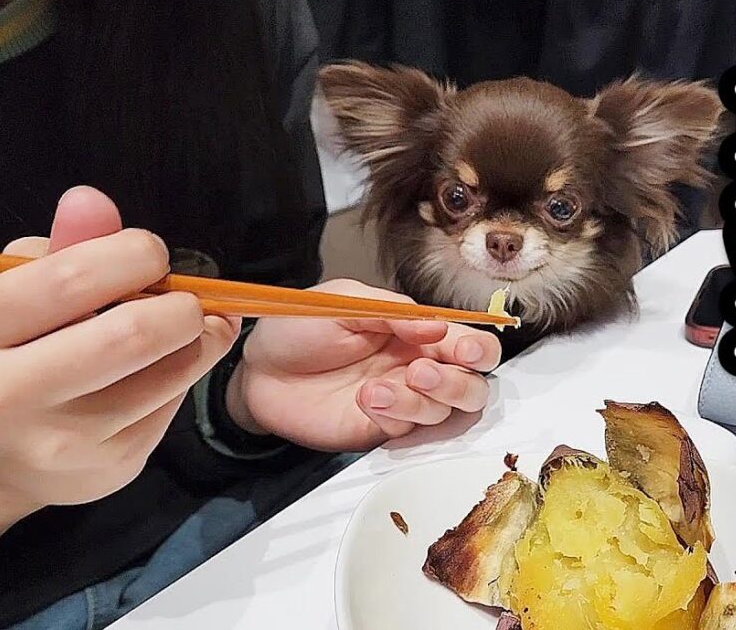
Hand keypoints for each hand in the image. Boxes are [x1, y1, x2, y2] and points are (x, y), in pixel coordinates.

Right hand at [0, 186, 239, 509]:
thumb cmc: (3, 350)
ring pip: (165, 373)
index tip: (149, 253)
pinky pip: (170, 404)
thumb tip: (92, 200)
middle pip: (128, 335)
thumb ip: (58, 244)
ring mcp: (54, 444)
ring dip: (198, 337)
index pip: (68, 278)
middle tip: (186, 293)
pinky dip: (186, 371)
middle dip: (179, 302)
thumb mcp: (12, 289)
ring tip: (193, 321)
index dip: (131, 255)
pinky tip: (175, 360)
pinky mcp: (103, 469)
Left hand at [227, 279, 501, 451]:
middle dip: (457, 383)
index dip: (477, 348)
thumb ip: (392, 312)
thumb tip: (436, 328)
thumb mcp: (343, 302)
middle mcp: (418, 367)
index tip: (462, 350)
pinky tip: (367, 401)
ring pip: (445, 414)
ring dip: (420, 402)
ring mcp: (402, 402)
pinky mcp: (381, 430)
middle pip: (473, 386)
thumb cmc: (298, 329)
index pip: (470, 343)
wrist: (258, 370)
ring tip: (376, 388)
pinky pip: (409, 432)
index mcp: (416, 332)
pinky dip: (395, 417)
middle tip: (420, 372)